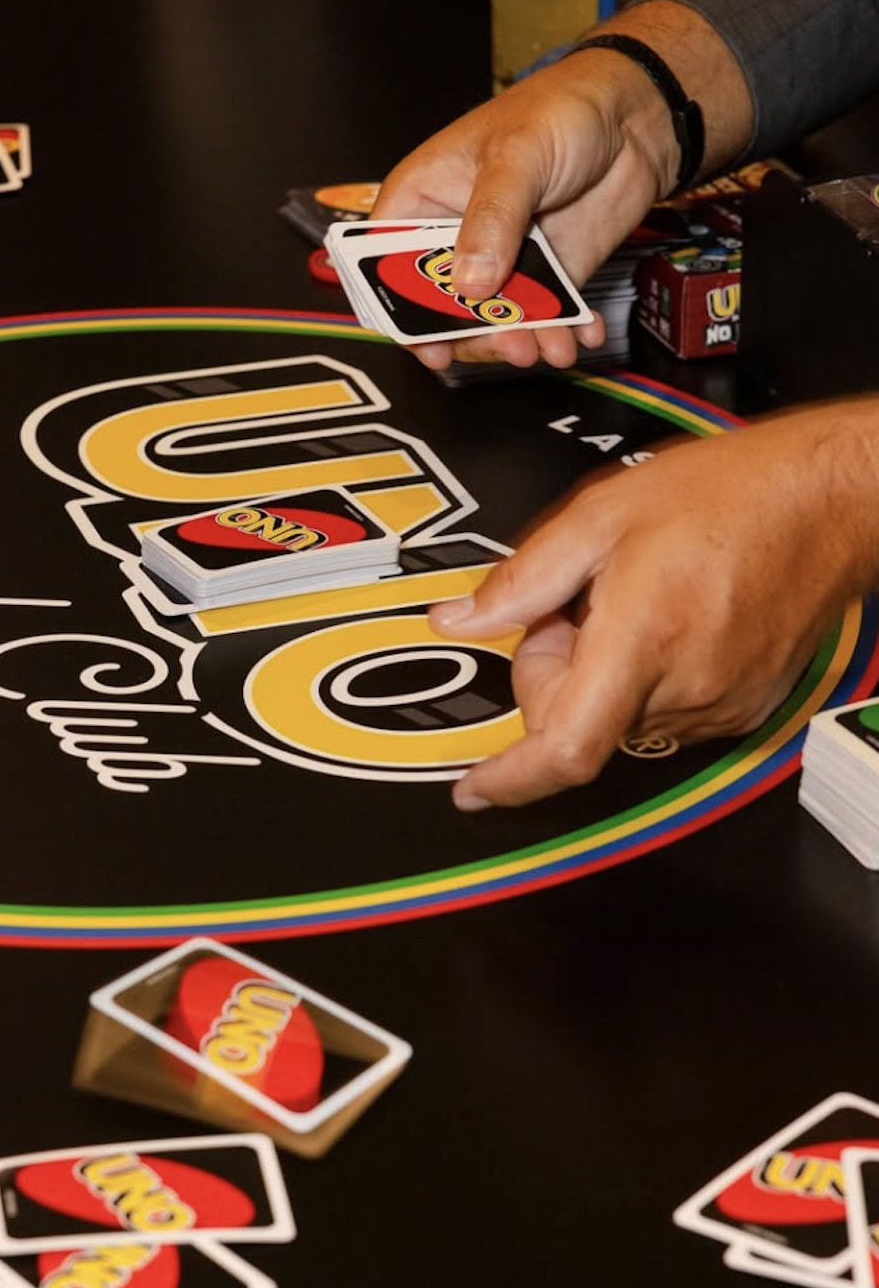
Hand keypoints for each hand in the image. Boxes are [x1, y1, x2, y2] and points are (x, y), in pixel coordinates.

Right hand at [371, 0, 751, 370]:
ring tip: (549, 344)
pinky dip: (559, 334)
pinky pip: (539, 319)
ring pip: (490, 324)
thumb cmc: (560, 109)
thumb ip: (490, 219)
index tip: (428, 341)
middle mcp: (452, 240)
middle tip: (505, 344)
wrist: (634, 113)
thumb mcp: (516, 156)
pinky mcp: (540, 278)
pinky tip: (579, 333)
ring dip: (518, 342)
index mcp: (421, 202)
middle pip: (438, 309)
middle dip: (471, 336)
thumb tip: (470, 283)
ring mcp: (497, 263)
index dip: (398, 308)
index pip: (386, 265)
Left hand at [429, 401, 878, 807]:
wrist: (828, 499)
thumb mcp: (600, 517)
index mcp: (641, 643)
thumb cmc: (728, 496)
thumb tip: (459, 619)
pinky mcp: (741, 710)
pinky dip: (639, 678)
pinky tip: (663, 619)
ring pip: (613, 719)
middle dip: (552, 671)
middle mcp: (684, 691)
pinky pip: (657, 713)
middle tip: (577, 603)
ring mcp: (718, 707)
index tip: (474, 790)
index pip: (565, 749)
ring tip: (632, 600)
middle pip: (574, 723)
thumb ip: (521, 580)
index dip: (511, 780)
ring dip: (598, 673)